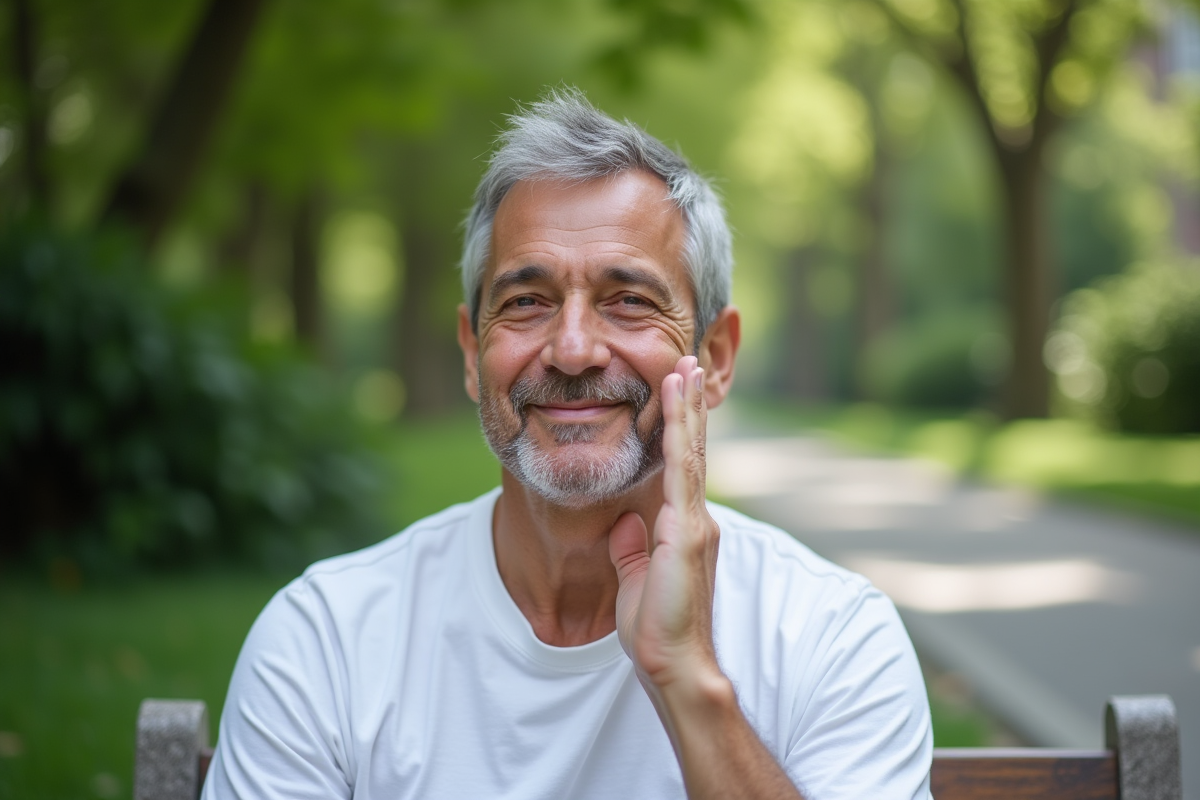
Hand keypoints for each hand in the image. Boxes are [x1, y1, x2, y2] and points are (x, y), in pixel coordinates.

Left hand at [608, 355, 721, 690]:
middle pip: (693, 450)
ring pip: (691, 453)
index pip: (683, 467)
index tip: (678, 393)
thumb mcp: (634, 579)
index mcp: (684, 527)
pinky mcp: (687, 531)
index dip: (681, 428)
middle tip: (688, 362)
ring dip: (686, 408)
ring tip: (685, 369)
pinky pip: (681, 473)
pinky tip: (675, 407)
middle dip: (689, 405)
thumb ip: (630, 550)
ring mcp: (695, 522)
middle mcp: (696, 518)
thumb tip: (624, 523)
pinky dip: (678, 436)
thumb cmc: (656, 630)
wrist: (672, 662)